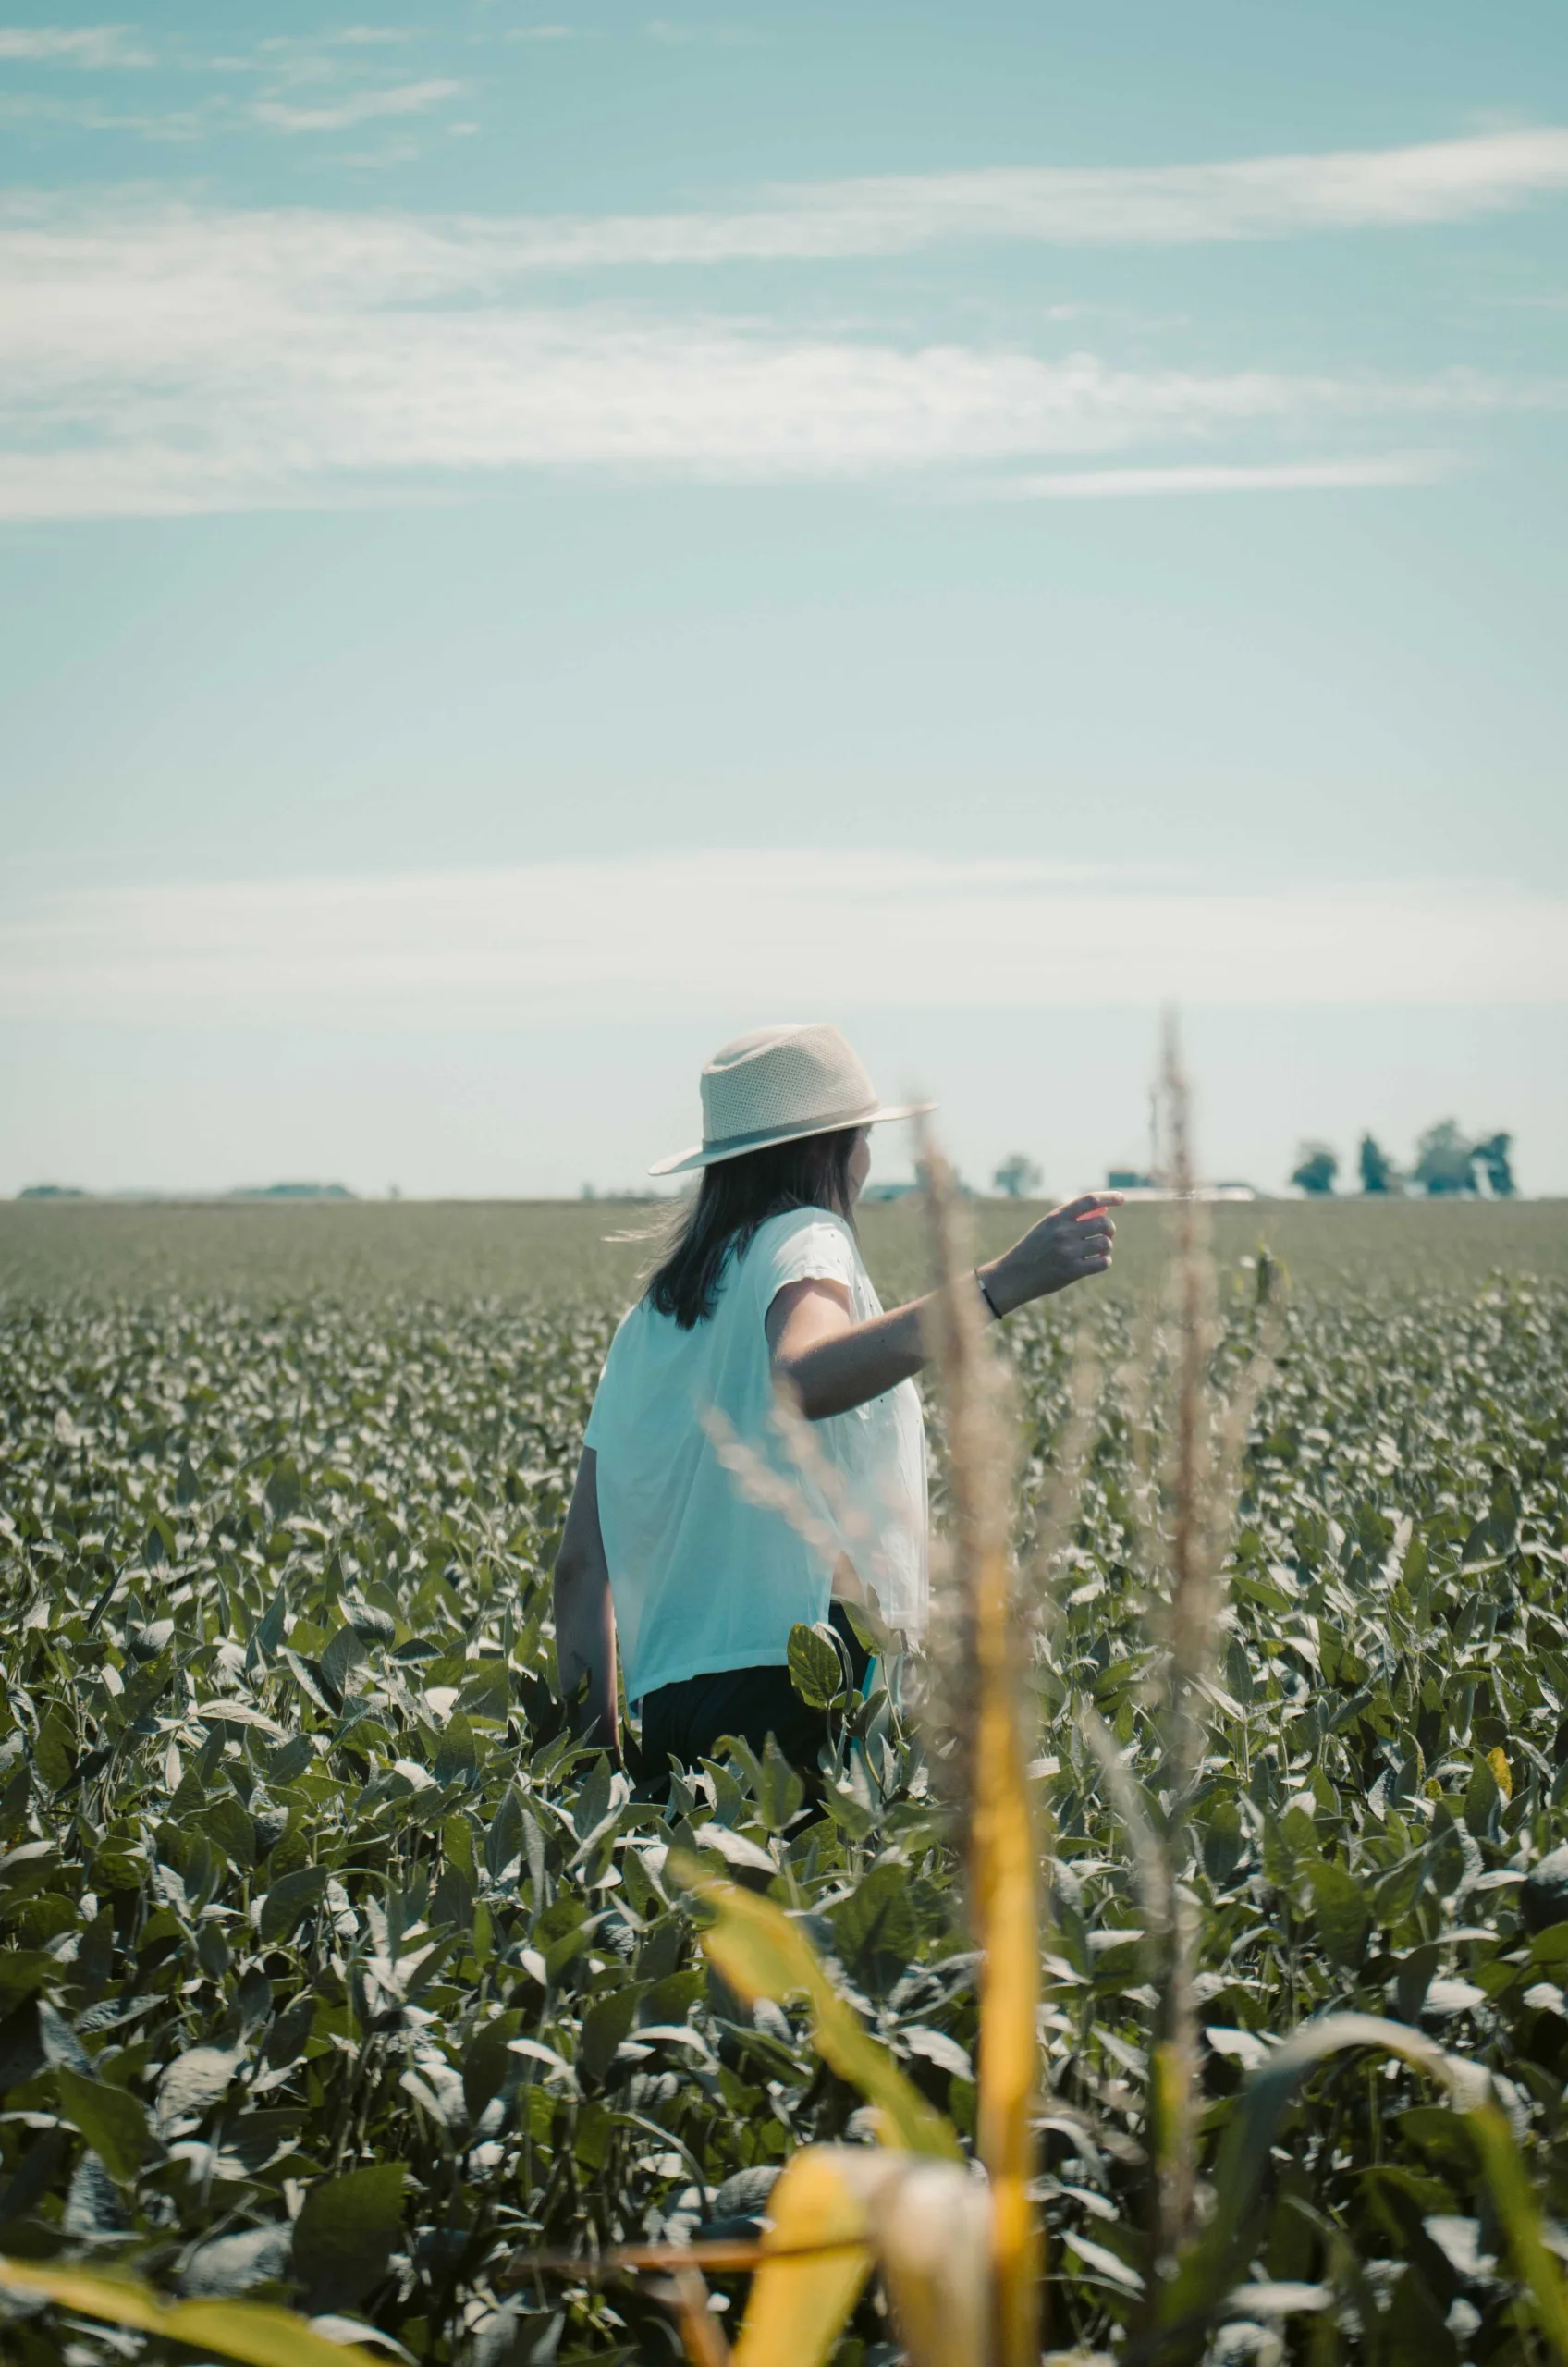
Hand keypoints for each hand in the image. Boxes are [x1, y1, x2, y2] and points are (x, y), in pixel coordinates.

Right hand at [983, 1193, 1122, 1314]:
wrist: (1014, 1275)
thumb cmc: (1033, 1250)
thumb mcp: (1046, 1228)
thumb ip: (1069, 1219)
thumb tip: (1104, 1211)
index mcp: (1056, 1217)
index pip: (1090, 1200)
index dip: (1109, 1197)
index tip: (1122, 1199)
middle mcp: (1063, 1232)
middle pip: (1103, 1223)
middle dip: (1110, 1229)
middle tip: (1107, 1234)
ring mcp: (1068, 1252)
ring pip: (1105, 1243)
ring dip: (1107, 1247)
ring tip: (1100, 1250)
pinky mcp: (1072, 1271)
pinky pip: (1102, 1263)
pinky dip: (1104, 1262)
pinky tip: (1098, 1262)